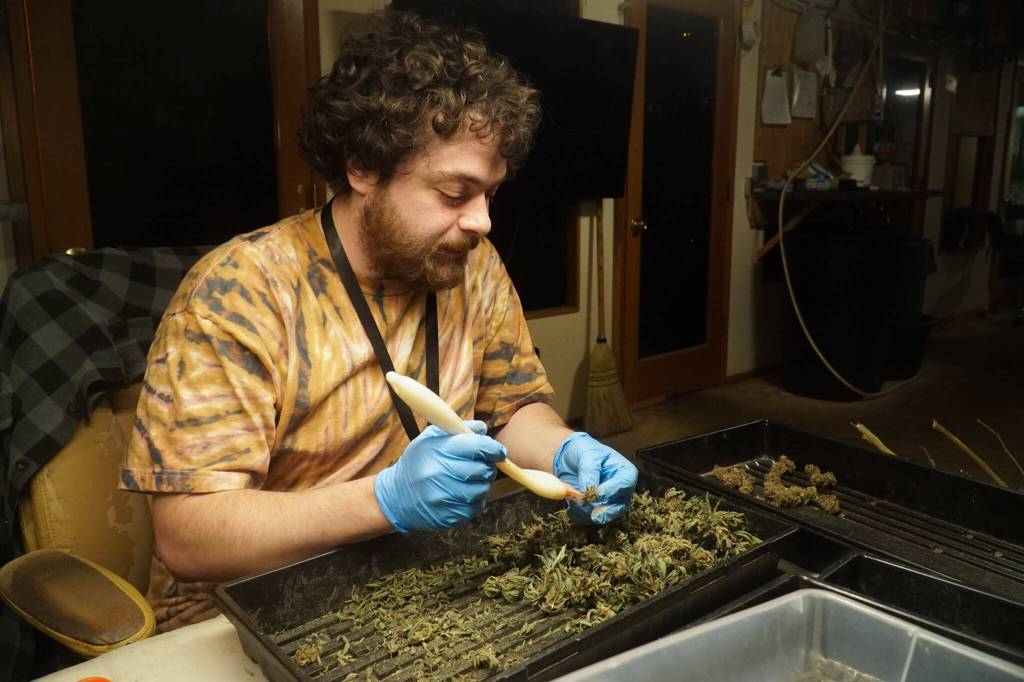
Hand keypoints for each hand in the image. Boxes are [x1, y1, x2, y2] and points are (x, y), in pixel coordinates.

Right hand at [374, 420, 505, 533]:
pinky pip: (476, 507)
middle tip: (482, 465)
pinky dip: (476, 500)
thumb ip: (457, 430)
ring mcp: (444, 498)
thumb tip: (483, 428)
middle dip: (487, 466)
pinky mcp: (448, 517)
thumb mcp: (429, 439)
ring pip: (482, 489)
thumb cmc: (416, 463)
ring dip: (481, 484)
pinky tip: (463, 494)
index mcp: (437, 451)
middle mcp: (439, 474)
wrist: (395, 497)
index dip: (493, 448)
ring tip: (469, 480)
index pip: (477, 447)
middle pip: (482, 469)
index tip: (498, 451)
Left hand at [553, 432, 637, 524]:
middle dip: (605, 512)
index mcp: (624, 472)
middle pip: (621, 506)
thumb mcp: (587, 454)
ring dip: (589, 514)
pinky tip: (571, 509)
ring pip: (605, 516)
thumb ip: (590, 471)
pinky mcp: (595, 509)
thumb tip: (589, 491)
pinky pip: (589, 519)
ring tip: (575, 504)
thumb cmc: (583, 451)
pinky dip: (580, 516)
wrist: (568, 457)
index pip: (626, 483)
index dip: (613, 491)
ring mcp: (608, 502)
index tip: (598, 494)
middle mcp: (620, 490)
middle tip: (593, 514)